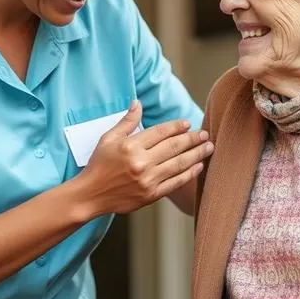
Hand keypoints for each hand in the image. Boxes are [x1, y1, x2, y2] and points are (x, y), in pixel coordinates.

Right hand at [79, 100, 212, 215]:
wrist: (91, 195)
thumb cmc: (99, 165)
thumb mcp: (108, 139)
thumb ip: (127, 122)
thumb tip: (138, 103)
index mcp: (131, 146)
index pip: (160, 132)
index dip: (176, 127)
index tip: (187, 124)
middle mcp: (141, 162)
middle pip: (174, 147)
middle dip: (193, 139)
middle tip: (205, 134)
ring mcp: (147, 180)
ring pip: (179, 164)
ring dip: (197, 155)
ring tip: (208, 147)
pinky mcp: (151, 195)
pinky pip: (175, 182)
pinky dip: (189, 174)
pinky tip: (198, 167)